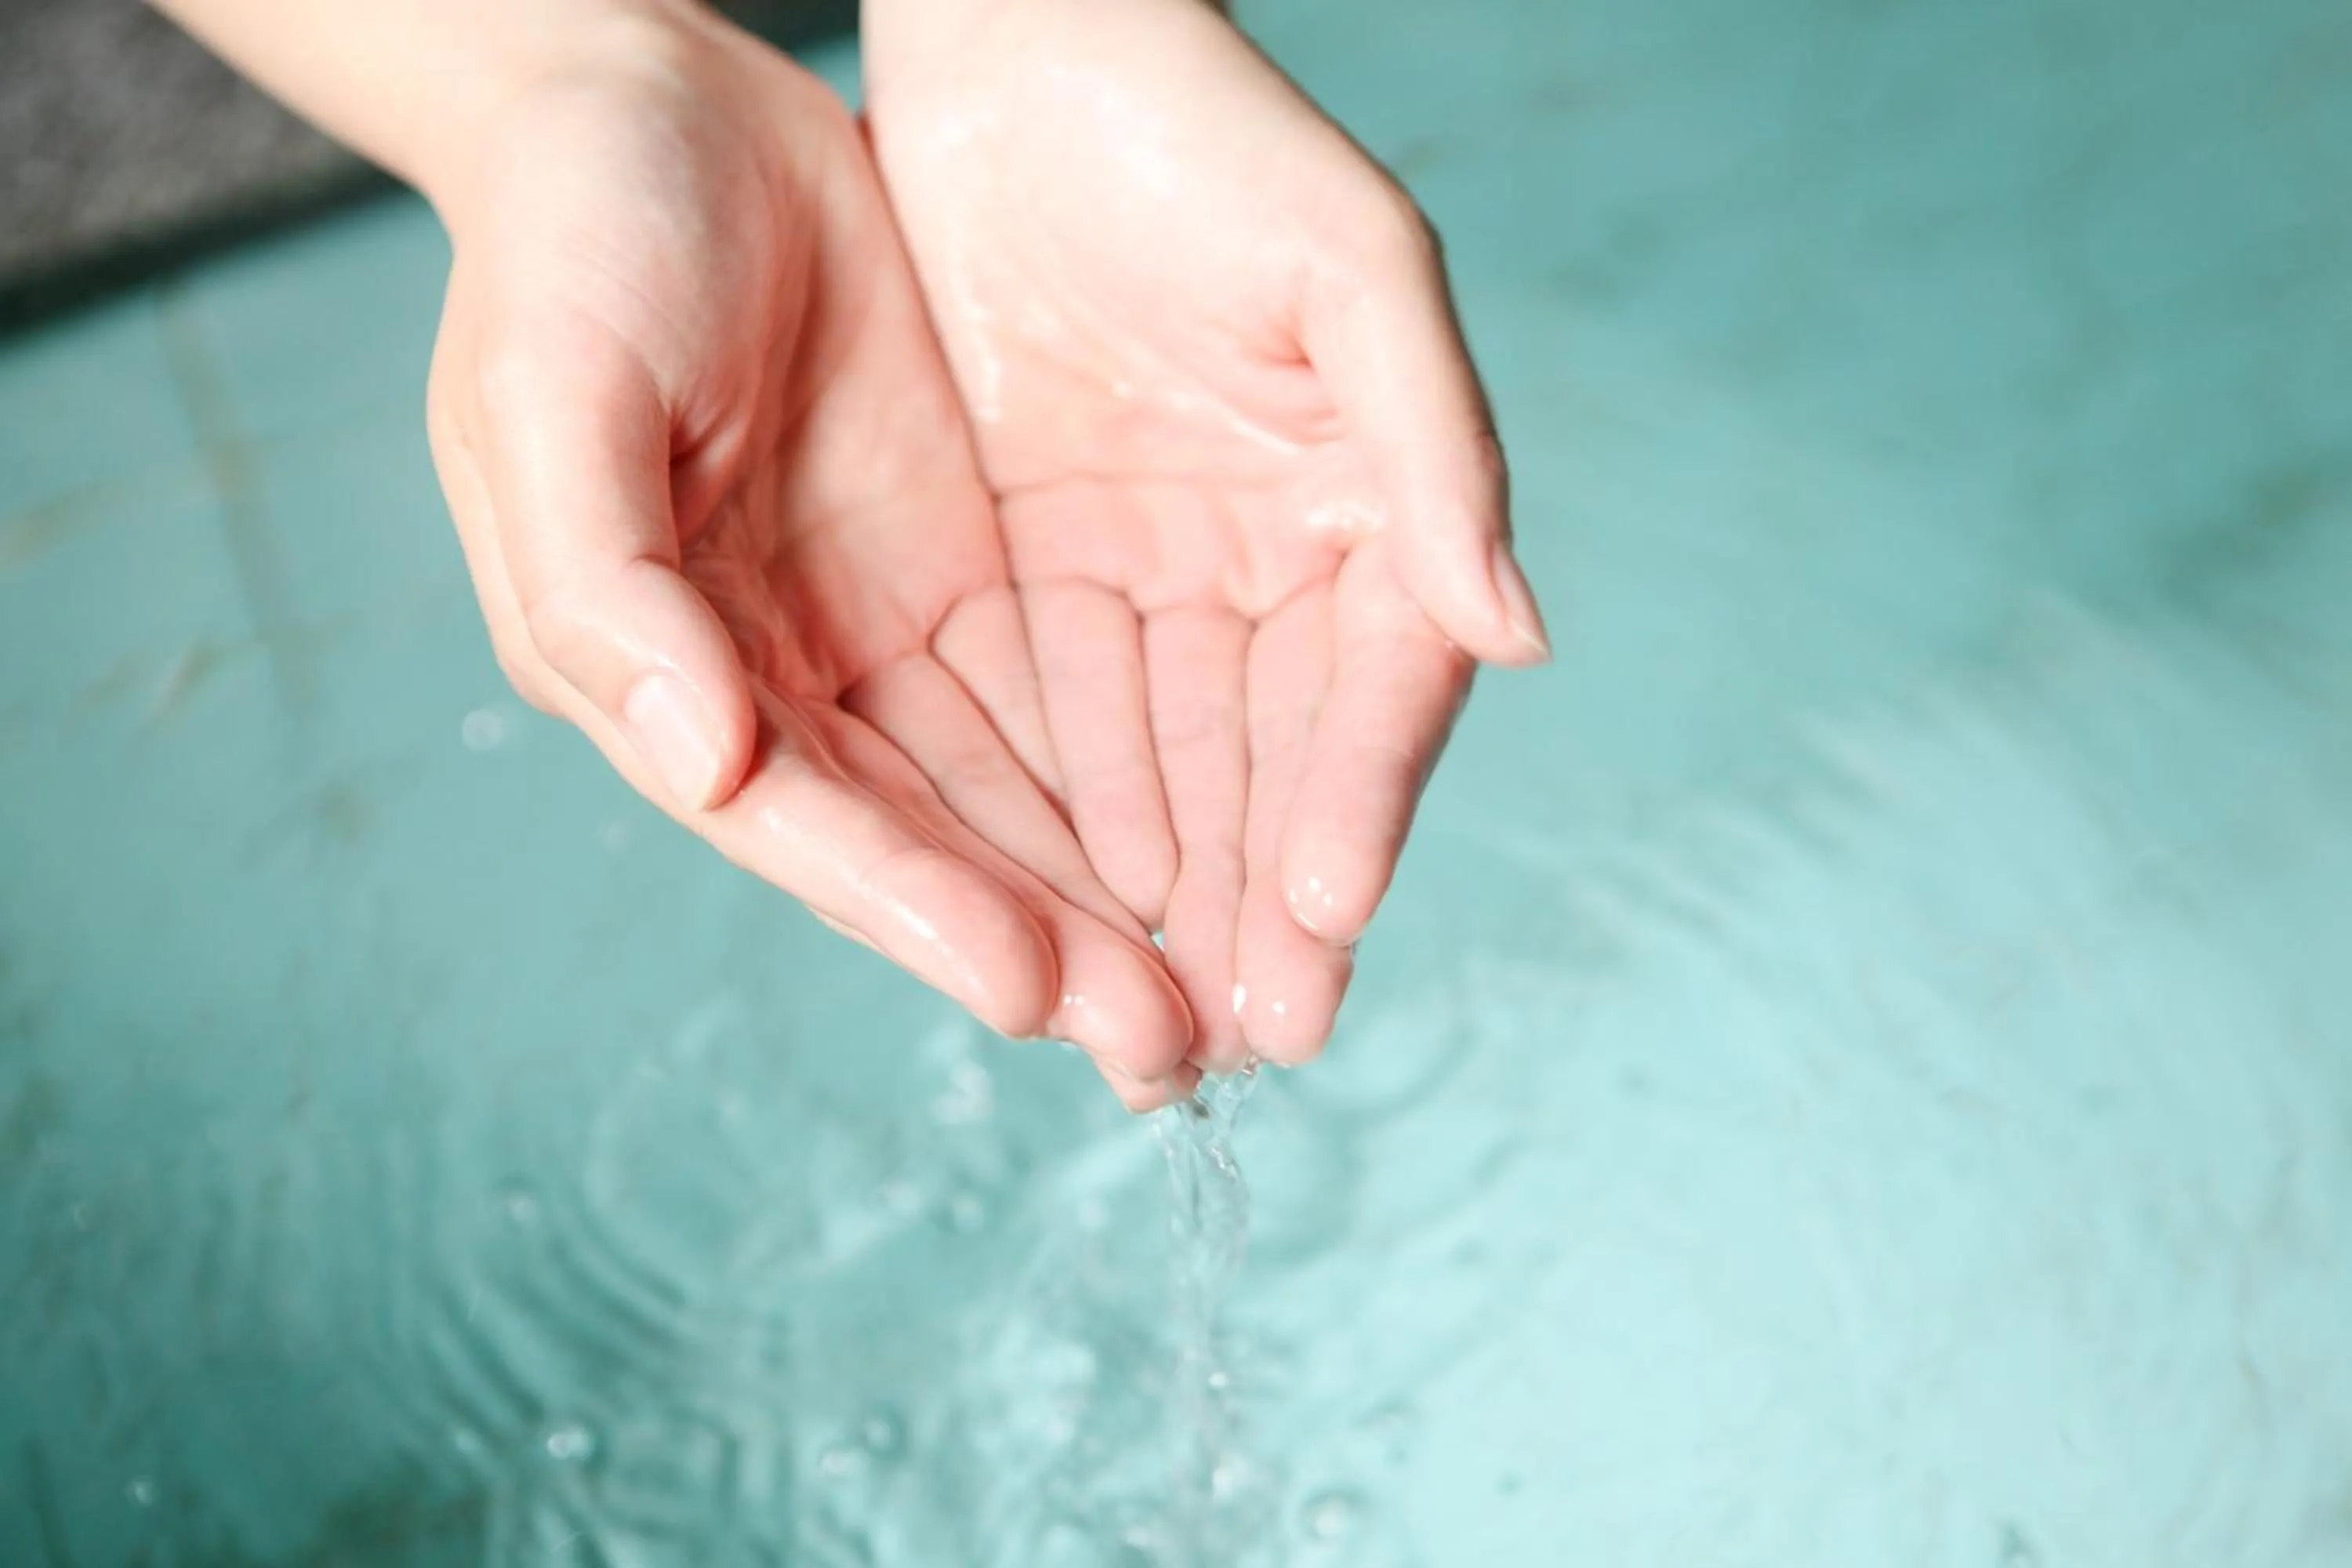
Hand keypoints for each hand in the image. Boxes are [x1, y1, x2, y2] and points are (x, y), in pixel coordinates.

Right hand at [424, 10, 1196, 1104]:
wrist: (649, 95)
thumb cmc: (572, 240)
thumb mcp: (554, 399)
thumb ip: (609, 592)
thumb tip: (702, 769)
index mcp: (661, 667)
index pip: (810, 825)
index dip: (922, 912)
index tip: (1042, 989)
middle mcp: (772, 676)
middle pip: (927, 844)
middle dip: (1048, 946)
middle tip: (1176, 1048)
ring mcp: (870, 621)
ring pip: (1007, 793)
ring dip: (1106, 895)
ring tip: (1219, 994)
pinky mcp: (955, 558)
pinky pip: (1055, 690)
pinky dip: (1124, 777)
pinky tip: (1215, 850)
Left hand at [865, 0, 1549, 1069]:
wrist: (1026, 41)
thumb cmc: (1208, 133)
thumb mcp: (1353, 275)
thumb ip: (1438, 455)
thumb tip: (1522, 639)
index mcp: (1372, 498)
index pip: (1378, 691)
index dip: (1356, 806)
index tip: (1321, 921)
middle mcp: (1277, 551)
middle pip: (1277, 758)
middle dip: (1261, 901)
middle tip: (1243, 1041)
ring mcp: (1161, 560)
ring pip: (1173, 758)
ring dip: (1169, 887)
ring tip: (1157, 1019)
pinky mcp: (1048, 552)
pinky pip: (1066, 707)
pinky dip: (1072, 808)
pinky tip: (1070, 905)